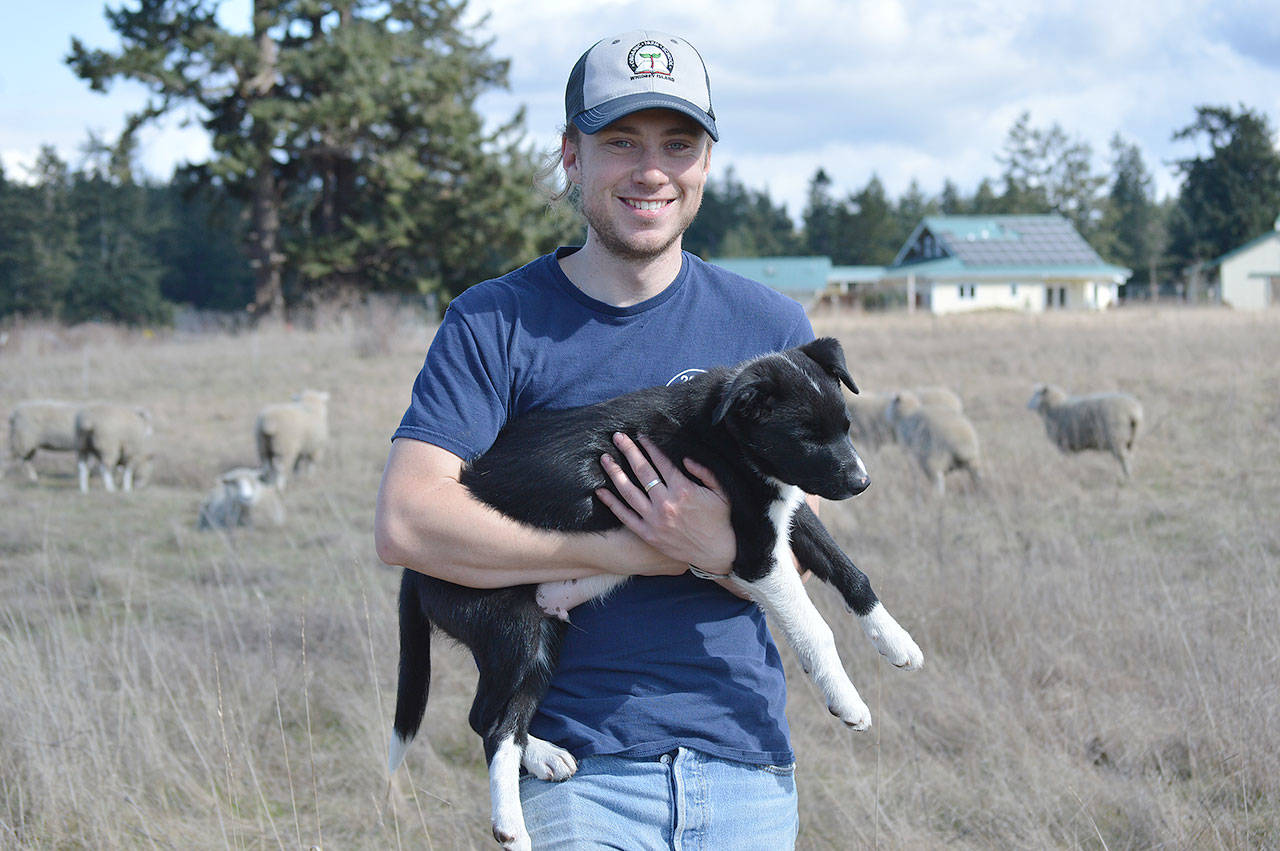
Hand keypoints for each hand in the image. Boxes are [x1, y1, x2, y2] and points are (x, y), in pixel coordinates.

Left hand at [595, 433, 735, 575]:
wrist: (716, 553)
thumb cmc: (720, 521)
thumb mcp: (720, 492)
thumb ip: (704, 472)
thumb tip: (685, 459)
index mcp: (684, 490)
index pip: (661, 463)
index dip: (649, 447)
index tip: (640, 436)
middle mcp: (666, 503)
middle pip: (642, 471)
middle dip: (629, 451)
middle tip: (617, 437)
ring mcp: (655, 520)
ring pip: (629, 491)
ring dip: (615, 473)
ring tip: (605, 459)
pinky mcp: (648, 534)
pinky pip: (625, 516)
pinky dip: (612, 503)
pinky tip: (600, 491)